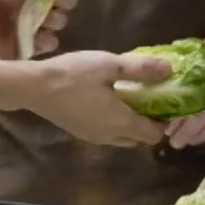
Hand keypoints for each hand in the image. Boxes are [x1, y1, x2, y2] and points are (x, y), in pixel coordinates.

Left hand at [0, 0, 76, 59]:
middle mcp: (34, 5)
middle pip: (63, 0)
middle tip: (58, 1)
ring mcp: (33, 27)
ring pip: (59, 23)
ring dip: (57, 20)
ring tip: (46, 21)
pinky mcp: (28, 48)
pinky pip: (48, 45)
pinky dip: (47, 41)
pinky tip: (38, 39)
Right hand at [29, 51, 171, 147]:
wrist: (34, 87)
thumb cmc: (74, 75)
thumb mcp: (110, 65)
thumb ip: (141, 69)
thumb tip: (170, 70)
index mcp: (121, 123)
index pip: (153, 135)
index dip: (164, 122)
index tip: (165, 103)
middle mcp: (109, 136)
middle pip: (138, 139)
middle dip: (148, 124)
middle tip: (149, 100)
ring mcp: (92, 137)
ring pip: (121, 138)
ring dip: (130, 125)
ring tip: (128, 100)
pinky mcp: (79, 133)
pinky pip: (106, 134)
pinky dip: (114, 124)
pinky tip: (105, 102)